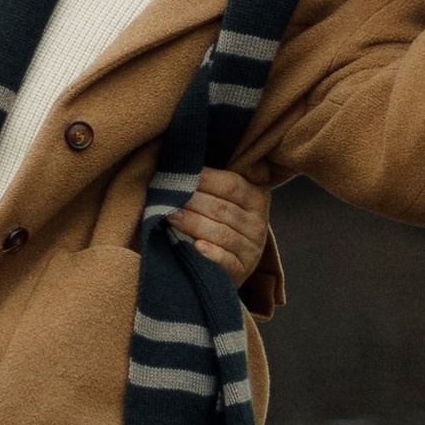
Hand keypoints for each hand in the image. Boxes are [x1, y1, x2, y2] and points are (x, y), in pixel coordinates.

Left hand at [168, 165, 272, 283]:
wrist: (226, 264)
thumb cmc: (220, 221)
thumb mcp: (229, 197)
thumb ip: (224, 177)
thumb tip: (199, 153)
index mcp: (258, 197)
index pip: (232, 184)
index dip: (204, 178)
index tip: (179, 173)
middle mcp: (259, 224)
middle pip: (222, 208)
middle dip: (192, 201)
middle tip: (165, 195)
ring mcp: (252, 250)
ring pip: (221, 233)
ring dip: (193, 224)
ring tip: (169, 216)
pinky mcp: (242, 271)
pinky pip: (226, 260)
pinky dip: (212, 254)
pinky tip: (196, 247)